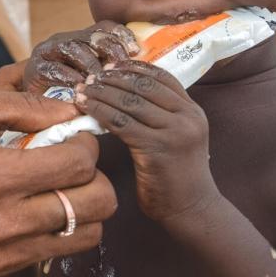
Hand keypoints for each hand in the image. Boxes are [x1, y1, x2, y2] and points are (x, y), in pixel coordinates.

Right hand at [0, 86, 116, 276]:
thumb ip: (30, 107)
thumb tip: (78, 110)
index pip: (78, 165)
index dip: (85, 141)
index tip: (71, 129)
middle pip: (94, 207)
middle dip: (92, 174)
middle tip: (69, 155)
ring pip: (82, 237)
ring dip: (80, 204)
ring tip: (53, 180)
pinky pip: (48, 252)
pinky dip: (53, 226)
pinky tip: (28, 200)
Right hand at [21, 22, 138, 90]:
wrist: (34, 105)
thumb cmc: (72, 94)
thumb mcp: (95, 79)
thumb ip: (113, 73)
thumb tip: (142, 74)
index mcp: (82, 39)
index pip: (105, 27)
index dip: (122, 35)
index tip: (135, 51)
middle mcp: (65, 40)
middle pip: (91, 35)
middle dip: (109, 49)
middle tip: (120, 67)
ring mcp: (48, 52)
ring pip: (73, 48)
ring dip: (90, 64)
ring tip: (101, 80)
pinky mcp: (34, 69)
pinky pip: (53, 69)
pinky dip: (69, 79)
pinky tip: (82, 89)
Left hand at [74, 61, 217, 225]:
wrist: (192, 210)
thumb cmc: (177, 175)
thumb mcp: (179, 137)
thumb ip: (162, 115)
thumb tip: (124, 92)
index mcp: (193, 110)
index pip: (161, 77)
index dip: (133, 68)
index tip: (110, 66)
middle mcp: (187, 117)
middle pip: (143, 86)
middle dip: (113, 79)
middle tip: (90, 77)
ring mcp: (174, 132)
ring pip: (130, 102)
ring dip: (102, 93)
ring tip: (82, 90)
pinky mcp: (157, 148)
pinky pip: (121, 122)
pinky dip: (100, 111)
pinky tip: (85, 108)